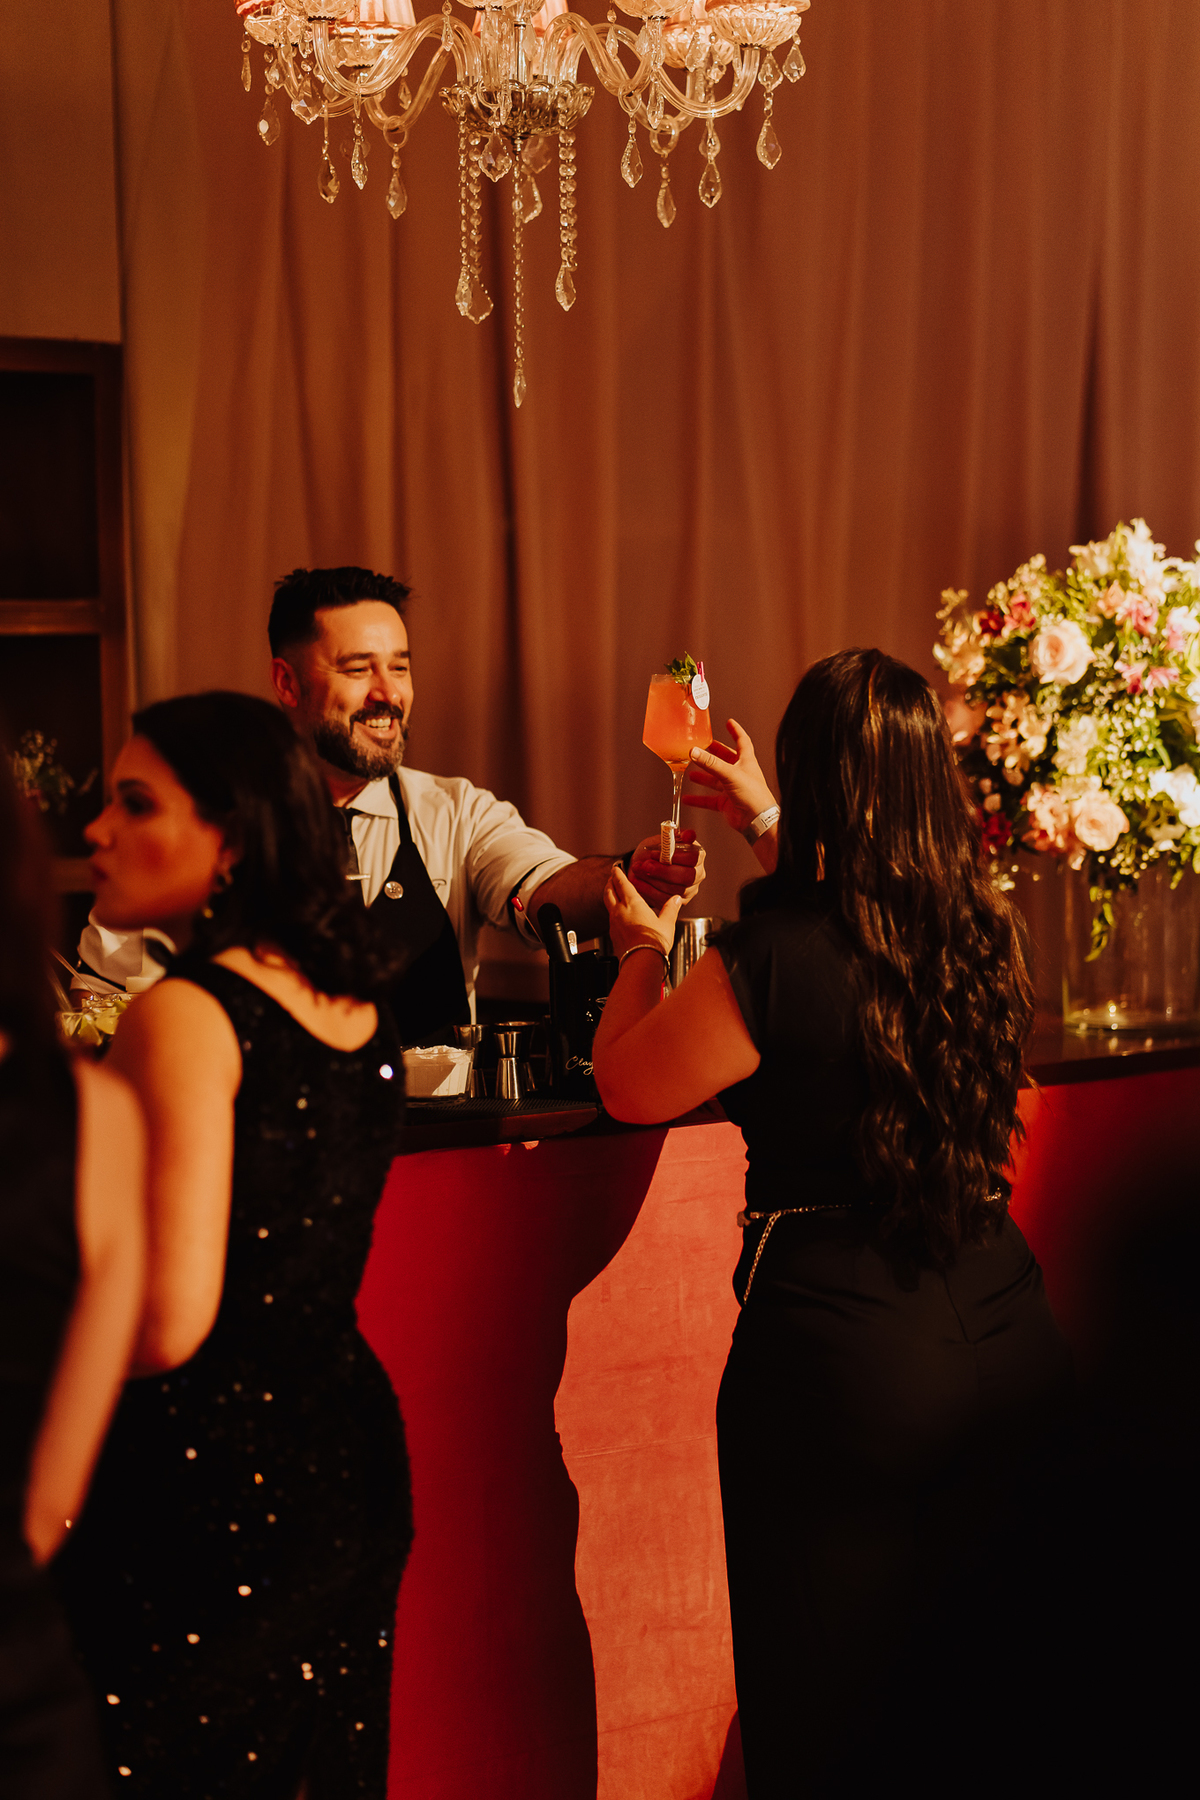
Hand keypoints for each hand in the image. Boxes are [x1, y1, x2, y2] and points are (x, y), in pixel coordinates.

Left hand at [603, 863, 682, 959]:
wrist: (641, 961)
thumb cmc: (653, 943)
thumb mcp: (667, 923)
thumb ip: (670, 909)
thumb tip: (676, 899)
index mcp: (633, 903)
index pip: (622, 883)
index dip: (618, 874)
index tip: (615, 868)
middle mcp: (620, 911)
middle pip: (609, 892)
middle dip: (610, 883)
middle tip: (612, 878)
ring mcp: (614, 923)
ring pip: (607, 904)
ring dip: (609, 896)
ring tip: (613, 894)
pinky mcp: (612, 935)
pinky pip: (610, 918)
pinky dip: (612, 912)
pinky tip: (619, 916)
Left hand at [628, 828, 704, 909]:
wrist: (643, 865)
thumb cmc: (654, 851)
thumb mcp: (661, 839)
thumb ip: (673, 836)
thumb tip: (690, 834)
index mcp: (697, 857)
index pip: (695, 858)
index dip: (677, 856)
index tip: (659, 852)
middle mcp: (696, 875)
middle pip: (687, 877)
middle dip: (664, 871)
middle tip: (646, 865)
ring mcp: (688, 890)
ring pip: (674, 889)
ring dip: (652, 879)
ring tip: (637, 870)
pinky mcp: (676, 902)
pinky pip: (663, 899)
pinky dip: (647, 889)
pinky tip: (637, 881)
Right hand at [684, 719, 776, 834]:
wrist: (757, 820)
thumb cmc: (754, 796)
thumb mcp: (730, 774)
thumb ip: (710, 763)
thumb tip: (694, 752)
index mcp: (746, 762)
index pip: (742, 741)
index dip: (736, 731)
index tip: (729, 723)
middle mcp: (740, 773)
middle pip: (724, 759)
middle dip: (712, 753)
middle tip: (699, 748)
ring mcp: (732, 788)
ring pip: (714, 779)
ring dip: (703, 776)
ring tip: (690, 772)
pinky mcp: (726, 803)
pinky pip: (709, 799)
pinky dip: (698, 799)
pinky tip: (688, 798)